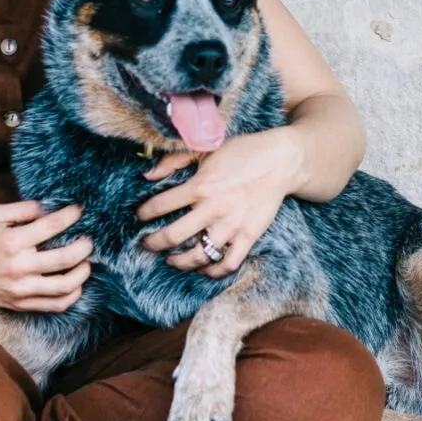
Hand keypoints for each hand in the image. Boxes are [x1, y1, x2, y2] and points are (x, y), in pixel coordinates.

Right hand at [0, 200, 91, 312]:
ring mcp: (20, 290)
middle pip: (65, 259)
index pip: (51, 227)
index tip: (79, 210)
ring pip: (65, 287)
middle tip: (89, 240)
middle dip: (84, 247)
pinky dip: (71, 296)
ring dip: (83, 273)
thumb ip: (22, 209)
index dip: (70, 216)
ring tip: (85, 263)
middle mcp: (18, 268)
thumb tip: (48, 208)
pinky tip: (75, 285)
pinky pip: (54, 306)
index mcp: (11, 242)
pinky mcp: (19, 304)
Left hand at [143, 132, 301, 277]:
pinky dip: (214, 272)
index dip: (145, 213)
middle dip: (154, 243)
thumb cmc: (242, 152)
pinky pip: (228, 263)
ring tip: (172, 260)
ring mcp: (232, 225)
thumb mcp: (205, 148)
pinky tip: (203, 268)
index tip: (140, 217)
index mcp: (200, 185)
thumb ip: (174, 161)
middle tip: (147, 244)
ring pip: (199, 255)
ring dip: (180, 262)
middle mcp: (213, 208)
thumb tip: (147, 176)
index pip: (161, 205)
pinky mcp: (249, 236)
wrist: (280, 161)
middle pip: (174, 236)